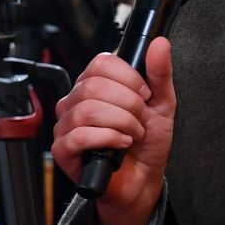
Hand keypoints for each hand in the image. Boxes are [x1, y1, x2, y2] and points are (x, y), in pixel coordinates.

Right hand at [51, 38, 175, 224]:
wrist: (142, 180)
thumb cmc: (146, 144)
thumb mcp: (162, 105)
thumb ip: (160, 74)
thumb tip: (160, 44)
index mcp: (95, 85)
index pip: (101, 63)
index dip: (128, 77)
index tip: (145, 94)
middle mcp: (76, 101)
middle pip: (93, 85)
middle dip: (128, 104)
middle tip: (140, 119)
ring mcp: (66, 125)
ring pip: (87, 109)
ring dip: (120, 122)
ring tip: (133, 134)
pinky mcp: (63, 150)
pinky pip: (79, 135)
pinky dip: (107, 138)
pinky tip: (121, 144)